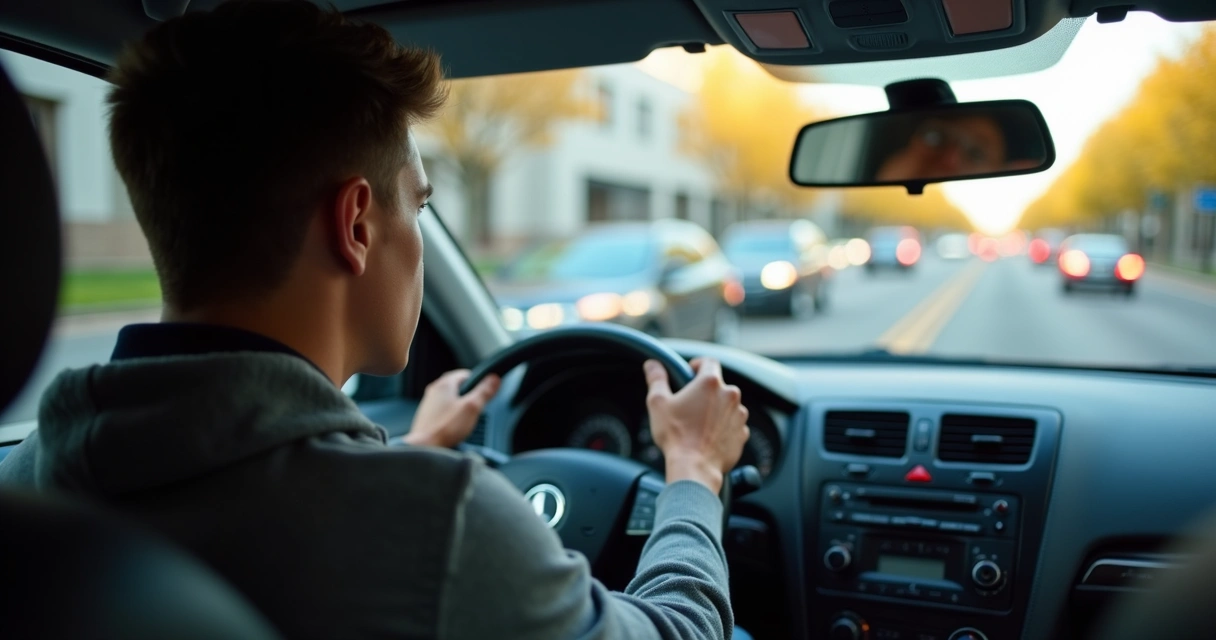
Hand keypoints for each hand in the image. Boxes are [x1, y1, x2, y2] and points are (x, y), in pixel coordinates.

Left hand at [404, 369, 500, 448]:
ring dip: (460, 407)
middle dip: (469, 396)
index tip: (485, 390)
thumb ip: (484, 392)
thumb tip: (494, 379)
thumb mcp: (471, 407)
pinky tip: (456, 427)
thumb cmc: (445, 428)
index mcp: (444, 384)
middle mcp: (434, 391)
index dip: (477, 381)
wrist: (425, 447)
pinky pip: (444, 412)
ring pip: (450, 400)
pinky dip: (452, 417)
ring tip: (468, 419)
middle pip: (457, 388)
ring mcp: (429, 405)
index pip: (464, 374)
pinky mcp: (427, 418)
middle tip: (478, 406)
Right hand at [643, 358, 748, 493]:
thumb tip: (652, 365)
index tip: (690, 373)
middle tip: (689, 405)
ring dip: (716, 410)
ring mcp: (739, 415)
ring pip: (727, 405)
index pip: (709, 361)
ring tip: (698, 424)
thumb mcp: (658, 403)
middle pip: (718, 385)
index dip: (698, 365)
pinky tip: (708, 437)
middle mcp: (730, 396)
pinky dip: (723, 427)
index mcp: (710, 383)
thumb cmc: (676, 436)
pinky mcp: (742, 434)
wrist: (695, 468)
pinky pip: (733, 425)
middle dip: (705, 392)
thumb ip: (656, 379)